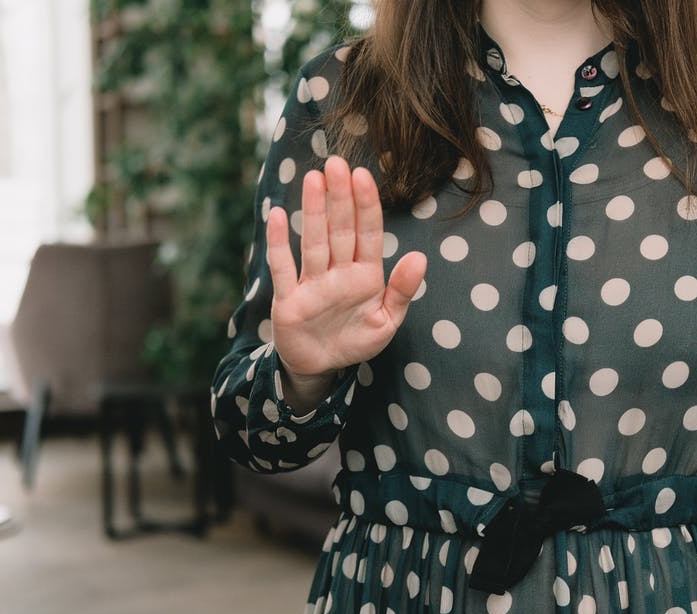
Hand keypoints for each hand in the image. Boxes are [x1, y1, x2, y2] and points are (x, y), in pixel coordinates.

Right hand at [266, 155, 426, 378]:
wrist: (321, 366)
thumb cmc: (355, 339)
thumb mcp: (387, 321)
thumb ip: (403, 291)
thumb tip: (420, 257)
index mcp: (366, 275)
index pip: (369, 234)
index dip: (367, 206)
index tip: (364, 176)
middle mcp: (338, 273)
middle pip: (340, 230)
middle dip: (340, 198)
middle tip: (337, 163)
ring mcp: (312, 283)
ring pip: (314, 241)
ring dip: (314, 211)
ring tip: (313, 178)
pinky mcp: (288, 299)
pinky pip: (283, 268)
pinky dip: (278, 243)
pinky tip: (277, 215)